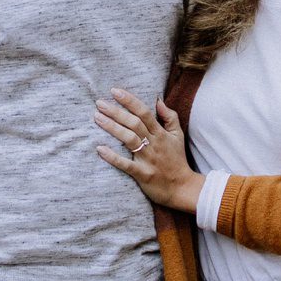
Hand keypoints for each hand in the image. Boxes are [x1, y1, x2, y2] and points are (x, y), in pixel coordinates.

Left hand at [94, 87, 198, 212]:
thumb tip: (158, 100)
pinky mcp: (143, 174)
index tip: (115, 91)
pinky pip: (126, 165)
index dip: (130, 101)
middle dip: (116, 112)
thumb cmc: (177, 160)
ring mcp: (148, 159)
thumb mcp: (178, 136)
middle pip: (134, 123)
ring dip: (113, 128)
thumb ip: (170, 117)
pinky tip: (100, 149)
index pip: (144, 112)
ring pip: (129, 139)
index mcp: (161, 134)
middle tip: (99, 103)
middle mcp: (154, 144)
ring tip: (97, 118)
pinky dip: (113, 157)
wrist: (183, 188)